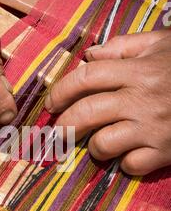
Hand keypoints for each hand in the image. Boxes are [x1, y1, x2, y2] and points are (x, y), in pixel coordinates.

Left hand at [45, 29, 170, 174]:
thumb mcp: (161, 44)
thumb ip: (123, 45)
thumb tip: (89, 55)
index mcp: (138, 70)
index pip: (85, 78)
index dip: (61, 91)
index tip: (50, 103)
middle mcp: (141, 99)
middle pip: (86, 112)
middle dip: (63, 124)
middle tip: (57, 131)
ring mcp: (152, 128)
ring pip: (103, 144)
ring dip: (94, 146)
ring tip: (97, 144)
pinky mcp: (165, 151)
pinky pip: (131, 166)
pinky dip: (125, 164)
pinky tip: (129, 156)